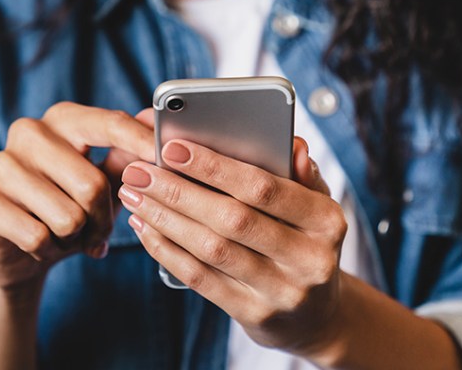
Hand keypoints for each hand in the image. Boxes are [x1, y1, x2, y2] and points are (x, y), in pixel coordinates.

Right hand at [0, 103, 153, 289]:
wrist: (16, 251)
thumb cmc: (69, 208)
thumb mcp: (104, 183)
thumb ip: (128, 156)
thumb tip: (155, 122)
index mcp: (64, 119)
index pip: (109, 124)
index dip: (141, 143)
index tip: (166, 158)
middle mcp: (29, 132)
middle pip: (92, 184)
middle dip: (103, 220)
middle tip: (98, 233)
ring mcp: (0, 163)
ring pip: (67, 216)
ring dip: (75, 238)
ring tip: (66, 235)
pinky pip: (36, 236)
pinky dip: (47, 250)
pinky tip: (40, 244)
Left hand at [118, 137, 347, 358]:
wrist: (317, 316)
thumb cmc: (306, 243)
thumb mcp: (316, 207)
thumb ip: (301, 174)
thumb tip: (292, 144)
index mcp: (327, 221)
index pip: (265, 188)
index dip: (215, 167)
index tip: (172, 148)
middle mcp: (310, 259)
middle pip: (232, 219)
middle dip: (178, 191)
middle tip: (139, 172)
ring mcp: (282, 292)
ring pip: (212, 250)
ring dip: (165, 219)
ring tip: (134, 196)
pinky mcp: (255, 315)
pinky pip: (201, 279)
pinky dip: (167, 251)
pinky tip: (146, 228)